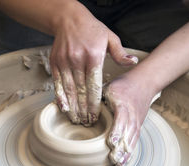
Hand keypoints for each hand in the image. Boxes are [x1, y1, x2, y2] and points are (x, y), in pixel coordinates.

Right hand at [50, 3, 137, 125]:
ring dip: (73, 107)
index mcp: (93, 56)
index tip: (96, 116)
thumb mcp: (110, 38)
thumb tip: (133, 62)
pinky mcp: (55, 63)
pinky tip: (63, 108)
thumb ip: (121, 53)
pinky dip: (60, 97)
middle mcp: (77, 60)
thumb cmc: (92, 29)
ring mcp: (65, 62)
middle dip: (84, 110)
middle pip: (81, 91)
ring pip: (69, 89)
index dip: (94, 104)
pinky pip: (57, 83)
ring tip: (76, 120)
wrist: (69, 19)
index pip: (94, 86)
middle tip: (87, 124)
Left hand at [104, 75, 158, 165]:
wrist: (144, 83)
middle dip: (121, 147)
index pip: (121, 119)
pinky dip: (130, 152)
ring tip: (118, 164)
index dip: (117, 131)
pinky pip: (135, 141)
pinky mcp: (138, 127)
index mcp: (123, 104)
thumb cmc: (124, 85)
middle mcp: (132, 115)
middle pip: (128, 133)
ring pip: (132, 139)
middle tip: (113, 158)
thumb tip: (82, 108)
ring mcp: (136, 122)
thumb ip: (98, 98)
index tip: (111, 141)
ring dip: (125, 152)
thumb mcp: (109, 87)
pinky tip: (124, 161)